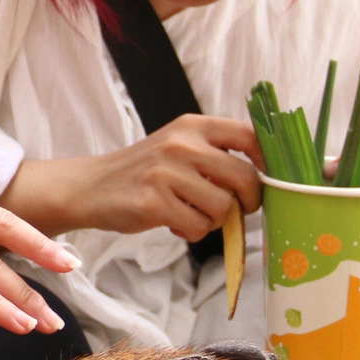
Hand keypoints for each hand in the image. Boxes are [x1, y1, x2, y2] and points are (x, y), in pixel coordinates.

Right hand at [7, 116, 259, 240]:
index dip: (268, 162)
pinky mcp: (153, 202)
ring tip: (192, 214)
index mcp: (193, 126)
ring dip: (214, 220)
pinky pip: (197, 227)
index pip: (250, 136)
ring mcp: (166, 172)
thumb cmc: (144, 171)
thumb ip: (216, 154)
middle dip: (247, 202)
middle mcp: (182, 144)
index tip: (266, 179)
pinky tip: (174, 222)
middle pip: (245, 178)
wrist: (92, 187)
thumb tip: (264, 181)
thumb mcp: (179, 147)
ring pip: (223, 207)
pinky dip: (191, 232)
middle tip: (234, 210)